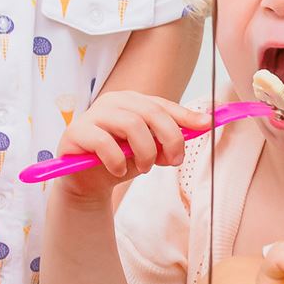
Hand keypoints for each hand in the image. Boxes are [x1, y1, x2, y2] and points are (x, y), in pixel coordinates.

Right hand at [53, 91, 210, 201]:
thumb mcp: (151, 149)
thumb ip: (170, 137)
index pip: (163, 105)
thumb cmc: (121, 160)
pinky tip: (119, 171)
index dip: (186, 115)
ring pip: (131, 125)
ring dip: (145, 152)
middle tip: (175, 161)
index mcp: (132, 101)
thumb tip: (202, 125)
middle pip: (151, 112)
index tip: (207, 125)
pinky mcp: (76, 132)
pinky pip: (104, 142)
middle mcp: (113, 102)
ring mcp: (93, 115)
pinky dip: (118, 161)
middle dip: (170, 138)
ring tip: (144, 167)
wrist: (88, 181)